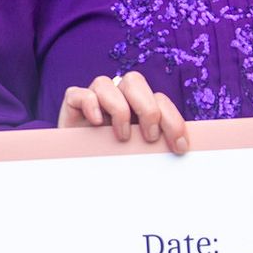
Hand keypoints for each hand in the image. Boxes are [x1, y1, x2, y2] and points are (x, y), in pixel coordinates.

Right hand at [57, 72, 188, 152]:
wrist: (78, 171)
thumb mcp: (139, 153)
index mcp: (137, 105)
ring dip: (118, 108)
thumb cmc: (114, 161)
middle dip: (147, 109)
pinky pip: (80, 93)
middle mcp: (116, 96)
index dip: (172, 120)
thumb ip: (155, 146)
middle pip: (134, 81)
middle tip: (149, 137)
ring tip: (122, 136)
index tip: (179, 147)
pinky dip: (90, 105)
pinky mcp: (72, 104)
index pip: (159, 100)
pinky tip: (97, 123)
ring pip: (105, 83)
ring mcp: (93, 98)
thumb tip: (181, 152)